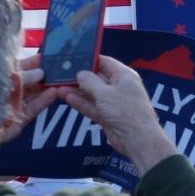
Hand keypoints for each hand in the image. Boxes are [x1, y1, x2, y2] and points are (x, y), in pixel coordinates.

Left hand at [1, 55, 58, 142]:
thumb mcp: (2, 80)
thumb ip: (22, 76)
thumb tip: (41, 73)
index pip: (18, 67)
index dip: (33, 61)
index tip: (48, 56)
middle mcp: (4, 92)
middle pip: (28, 81)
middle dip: (44, 74)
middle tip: (60, 67)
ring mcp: (11, 107)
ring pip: (33, 95)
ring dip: (47, 87)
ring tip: (62, 79)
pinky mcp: (17, 121)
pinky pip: (32, 109)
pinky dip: (43, 101)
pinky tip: (54, 92)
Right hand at [58, 56, 175, 174]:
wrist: (135, 138)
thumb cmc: (124, 110)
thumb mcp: (105, 93)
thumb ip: (90, 82)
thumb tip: (80, 73)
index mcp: (124, 75)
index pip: (105, 62)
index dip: (90, 59)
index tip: (74, 57)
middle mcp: (118, 86)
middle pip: (97, 77)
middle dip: (80, 76)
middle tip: (61, 73)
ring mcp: (112, 101)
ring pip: (92, 93)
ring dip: (77, 90)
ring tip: (58, 85)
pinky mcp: (106, 115)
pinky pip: (91, 105)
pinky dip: (80, 102)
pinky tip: (66, 97)